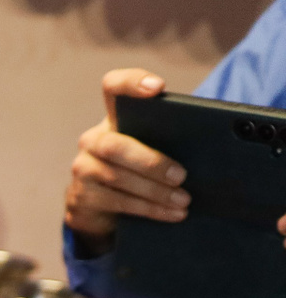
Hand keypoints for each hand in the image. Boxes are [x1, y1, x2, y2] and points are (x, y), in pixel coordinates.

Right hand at [65, 69, 188, 247]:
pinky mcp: (81, 197)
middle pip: (115, 145)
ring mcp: (82, 169)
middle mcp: (93, 140)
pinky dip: (148, 209)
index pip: (113, 87)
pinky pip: (117, 202)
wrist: (102, 209)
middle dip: (151, 162)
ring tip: (183, 200)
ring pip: (117, 177)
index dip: (131, 83)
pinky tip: (171, 213)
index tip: (158, 87)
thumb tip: (215, 143)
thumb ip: (167, 138)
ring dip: (155, 192)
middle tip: (181, 175)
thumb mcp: (151, 149)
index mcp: (114, 119)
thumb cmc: (139, 171)